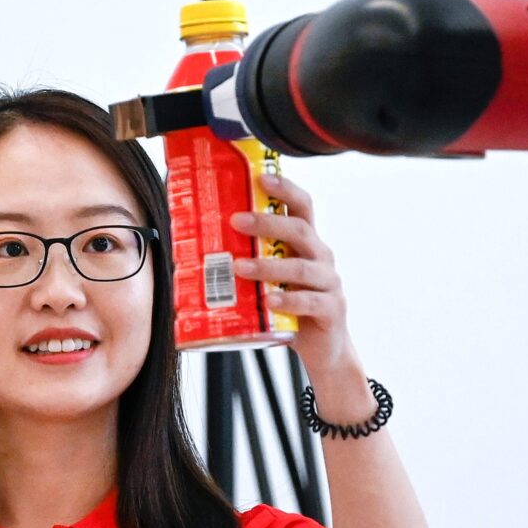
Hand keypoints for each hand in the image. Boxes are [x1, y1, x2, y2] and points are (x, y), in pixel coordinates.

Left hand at [231, 171, 365, 395]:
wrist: (323, 350)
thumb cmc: (289, 310)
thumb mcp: (270, 281)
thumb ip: (248, 262)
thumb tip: (196, 248)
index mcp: (307, 244)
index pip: (302, 207)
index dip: (285, 189)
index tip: (262, 177)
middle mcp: (321, 258)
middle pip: (300, 230)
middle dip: (267, 223)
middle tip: (236, 221)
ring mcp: (329, 284)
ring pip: (301, 267)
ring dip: (268, 265)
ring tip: (240, 268)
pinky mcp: (331, 310)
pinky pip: (309, 302)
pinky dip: (287, 300)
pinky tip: (268, 300)